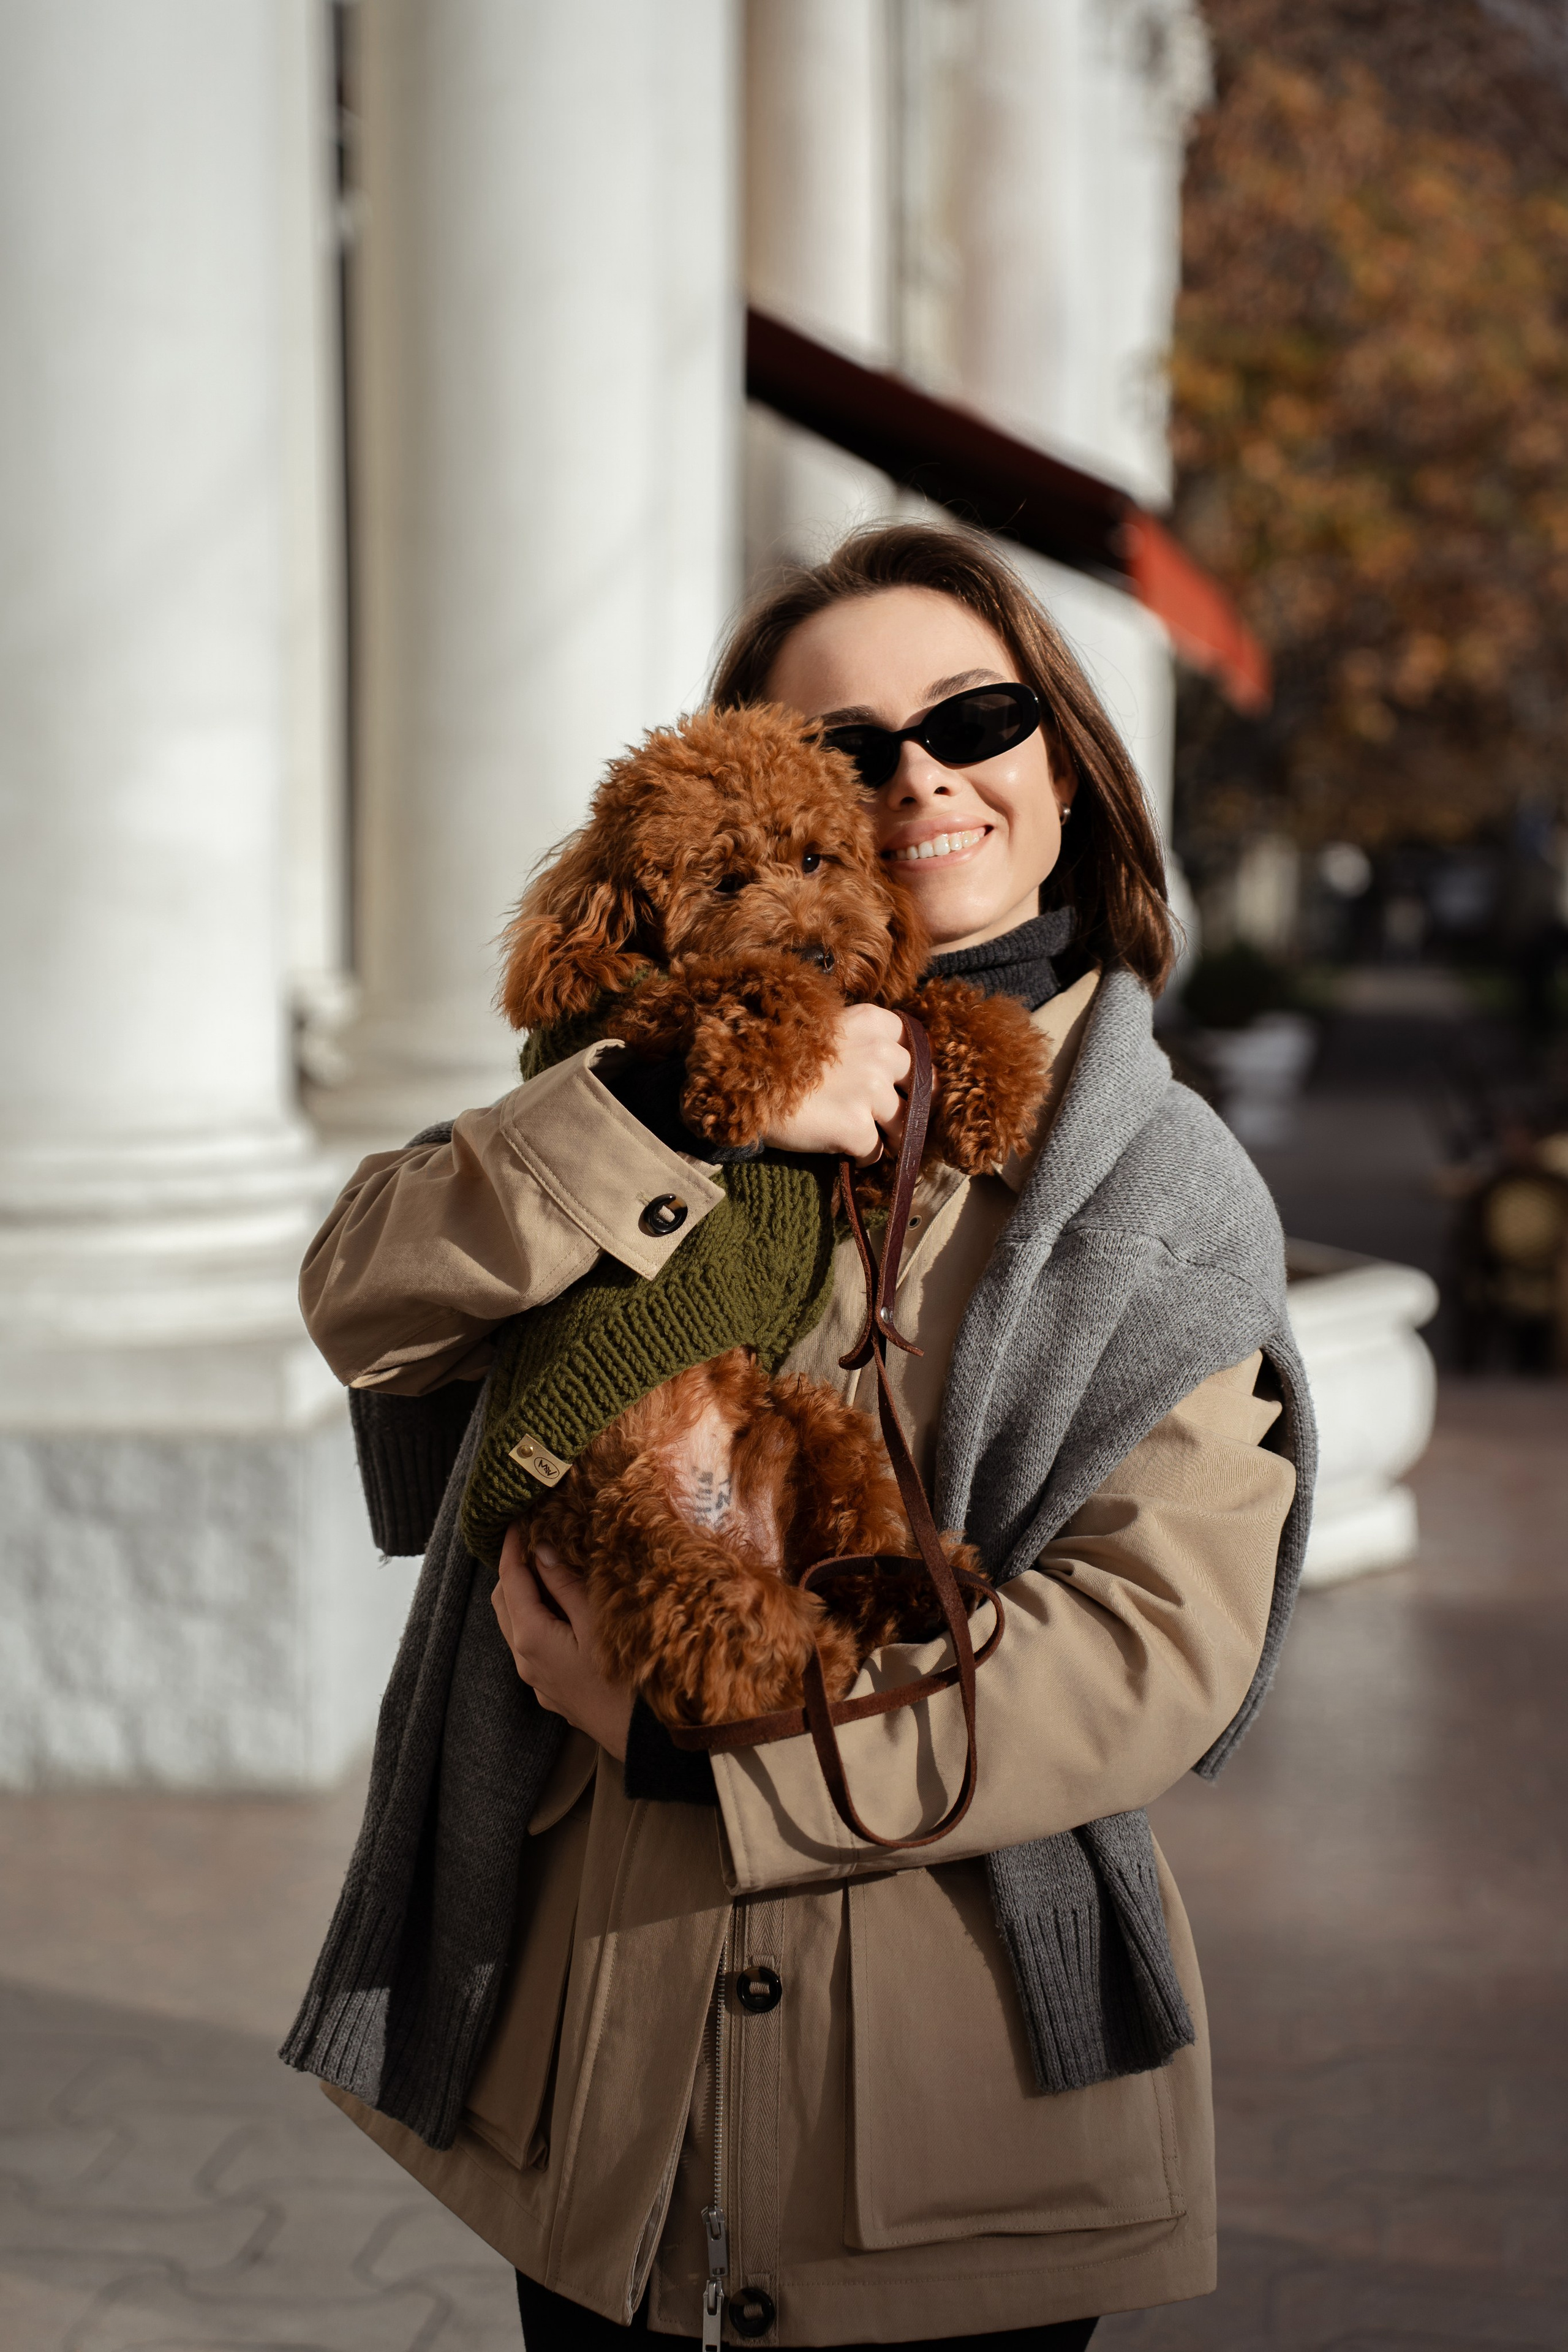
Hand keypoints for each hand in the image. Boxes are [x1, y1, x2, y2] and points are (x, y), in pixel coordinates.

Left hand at [491, 1525, 633, 1759]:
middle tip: (535, 1537)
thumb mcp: (599, 1621)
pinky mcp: (554, 1690)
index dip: (511, 1547)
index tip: (516, 1519)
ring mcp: (538, 1680)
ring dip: (527, 1594)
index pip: (510, 1580)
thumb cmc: (628, 1680)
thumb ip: (565, 1584)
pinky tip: (567, 1607)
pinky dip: (540, 1618)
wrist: (647, 1743)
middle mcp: (525, 1661)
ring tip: (553, 1565)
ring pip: (518, 1625)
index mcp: (531, 1638)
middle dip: (515, 1568)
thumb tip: (540, 1549)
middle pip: (506, 1602)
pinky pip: (535, 1645)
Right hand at [763, 1002, 910, 1163]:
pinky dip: (863, 1156)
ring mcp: (870, 1090)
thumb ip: (862, 1039)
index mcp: (874, 1022)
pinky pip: (876, 1152)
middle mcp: (880, 1053)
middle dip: (909, 1106)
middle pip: (920, 1088)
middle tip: (890, 1119)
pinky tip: (843, 1149)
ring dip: (888, 1136)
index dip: (909, 1072)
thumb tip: (888, 1069)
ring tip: (862, 1135)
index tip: (900, 1085)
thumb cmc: (778, 1054)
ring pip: (904, 1124)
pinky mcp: (856, 1126)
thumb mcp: (825, 1027)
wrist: (740, 1079)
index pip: (916, 1048)